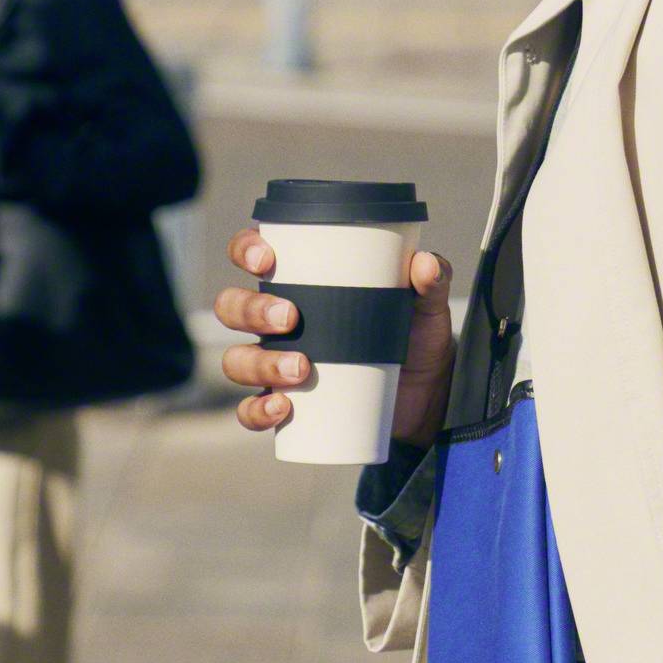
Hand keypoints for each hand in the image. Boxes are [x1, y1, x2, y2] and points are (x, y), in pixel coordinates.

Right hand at [216, 228, 456, 445]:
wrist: (427, 395)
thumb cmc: (415, 336)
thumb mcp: (426, 307)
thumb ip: (431, 281)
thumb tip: (425, 264)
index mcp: (301, 282)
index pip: (253, 255)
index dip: (244, 250)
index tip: (266, 258)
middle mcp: (277, 321)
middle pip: (232, 307)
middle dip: (250, 310)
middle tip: (290, 317)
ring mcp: (277, 363)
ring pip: (236, 359)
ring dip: (259, 362)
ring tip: (301, 369)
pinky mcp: (287, 404)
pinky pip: (251, 411)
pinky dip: (257, 411)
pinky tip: (282, 408)